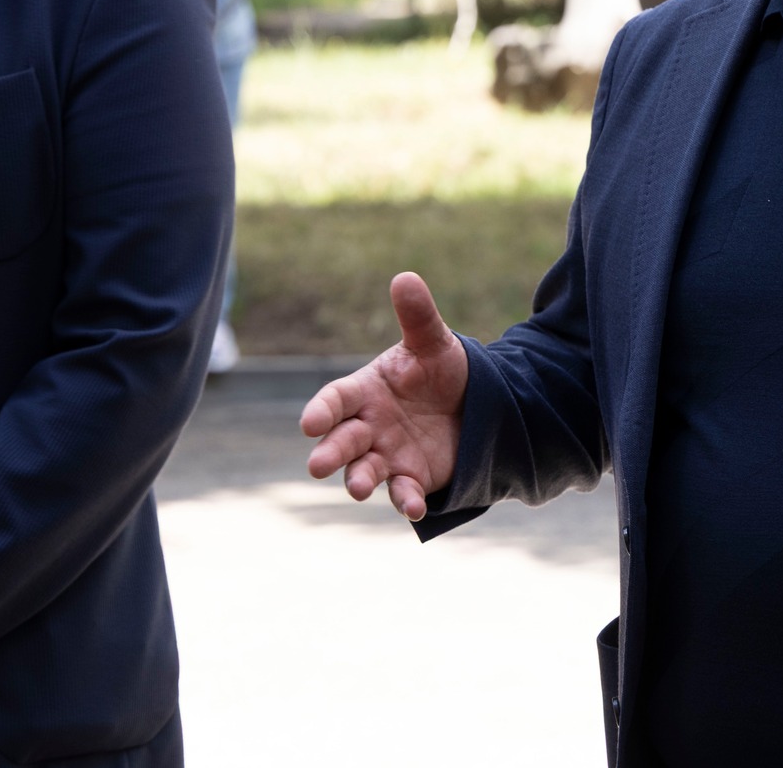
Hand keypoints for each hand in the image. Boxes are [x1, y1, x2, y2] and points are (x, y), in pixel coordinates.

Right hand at [301, 272, 468, 520]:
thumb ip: (417, 316)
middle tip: (317, 465)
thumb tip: (405, 277)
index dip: (322, 410)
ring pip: (363, 470)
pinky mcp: (410, 477)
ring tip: (358, 488)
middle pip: (342, 440)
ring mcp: (386, 454)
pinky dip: (405, 500)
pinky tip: (414, 507)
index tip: (310, 422)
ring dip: (358, 480)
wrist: (472, 403)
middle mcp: (368, 425)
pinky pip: (403, 491)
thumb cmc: (439, 369)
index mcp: (365, 390)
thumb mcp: (433, 342)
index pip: (336, 399)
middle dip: (330, 452)